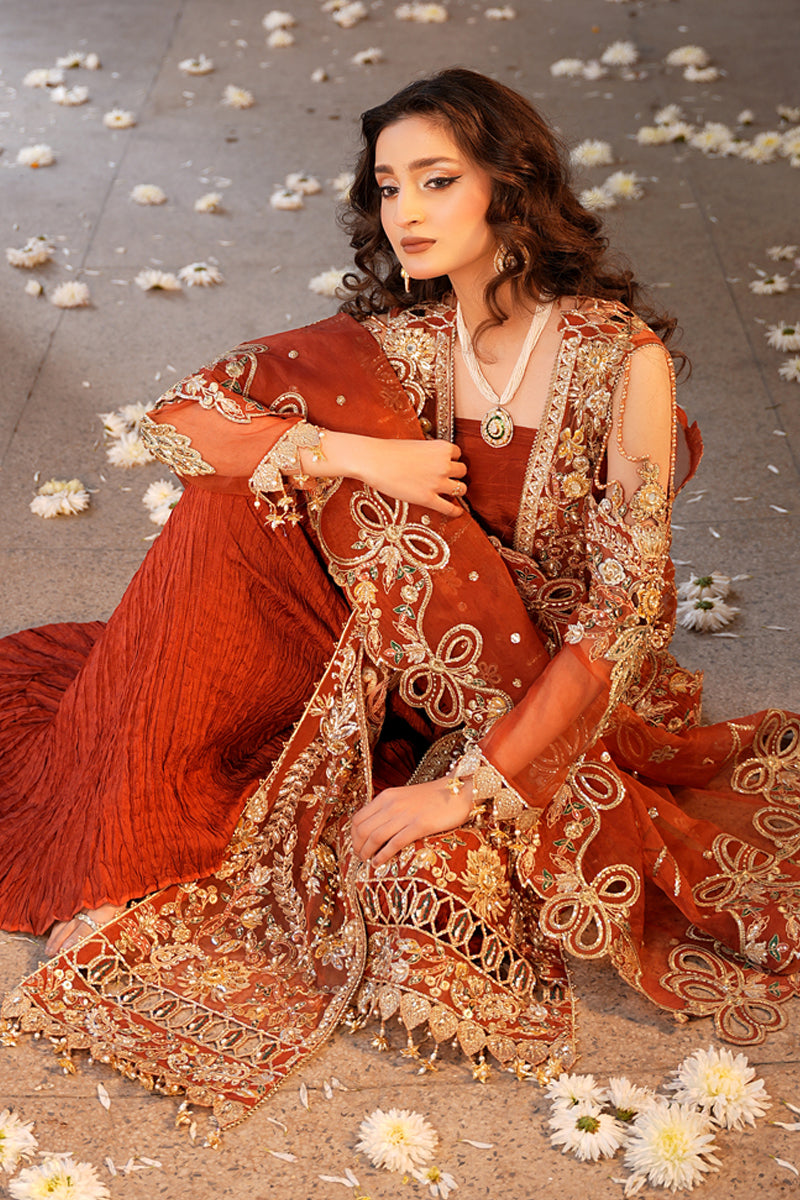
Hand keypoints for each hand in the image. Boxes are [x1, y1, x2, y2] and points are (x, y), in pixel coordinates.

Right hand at [303, 432, 467, 518]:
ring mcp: (437, 483)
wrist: (374, 460)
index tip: (447, 463)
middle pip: (462, 471)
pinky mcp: (428, 498)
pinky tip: (457, 512)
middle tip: (448, 478)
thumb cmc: (390, 451)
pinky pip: (450, 508)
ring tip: (452, 493)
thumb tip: (434, 463)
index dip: (451, 459)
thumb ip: (430, 454)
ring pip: (461, 489)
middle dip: (456, 474)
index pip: (458, 453)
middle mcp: (444, 464)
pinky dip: (456, 511)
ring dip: (457, 490)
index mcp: (442, 448)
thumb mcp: (416, 445)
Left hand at [351, 776, 474, 866]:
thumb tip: (375, 827)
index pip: (358, 818)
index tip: (356, 845)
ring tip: (367, 861)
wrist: (457, 791)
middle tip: (360, 857)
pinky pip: (394, 843)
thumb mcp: (404, 798)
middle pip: (362, 829)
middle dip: (357, 846)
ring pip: (374, 837)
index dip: (353, 835)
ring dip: (366, 853)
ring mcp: (405, 815)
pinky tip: (379, 863)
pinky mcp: (419, 826)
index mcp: (386, 797)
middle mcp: (391, 805)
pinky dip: (382, 855)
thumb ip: (389, 809)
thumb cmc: (432, 798)